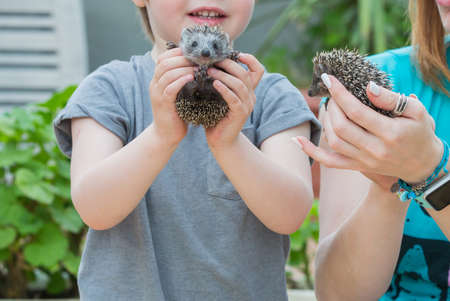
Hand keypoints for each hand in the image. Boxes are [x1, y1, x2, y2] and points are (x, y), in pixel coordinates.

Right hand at [149, 48, 194, 146]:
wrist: (166, 135)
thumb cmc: (176, 114)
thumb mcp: (178, 94)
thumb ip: (181, 81)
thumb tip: (196, 67)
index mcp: (158, 80)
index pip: (163, 58)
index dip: (177, 52)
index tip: (193, 52)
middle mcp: (154, 84)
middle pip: (164, 62)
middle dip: (182, 58)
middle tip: (198, 59)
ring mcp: (157, 93)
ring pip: (167, 72)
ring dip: (184, 67)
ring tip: (198, 67)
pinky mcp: (163, 103)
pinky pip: (170, 88)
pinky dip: (181, 80)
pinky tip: (191, 78)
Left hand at [204, 53, 263, 148]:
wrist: (220, 140)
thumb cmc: (217, 117)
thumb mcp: (220, 96)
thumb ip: (221, 82)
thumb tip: (209, 63)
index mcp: (248, 90)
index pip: (258, 70)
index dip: (250, 59)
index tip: (235, 53)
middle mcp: (251, 96)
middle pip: (245, 73)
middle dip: (229, 64)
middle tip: (213, 61)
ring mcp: (247, 105)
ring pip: (239, 84)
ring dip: (223, 75)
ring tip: (209, 71)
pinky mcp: (240, 113)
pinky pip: (233, 98)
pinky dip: (224, 89)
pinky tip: (214, 84)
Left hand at [295, 74, 442, 185]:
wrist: (423, 164)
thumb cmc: (420, 132)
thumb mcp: (416, 111)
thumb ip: (391, 99)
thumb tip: (368, 86)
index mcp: (390, 133)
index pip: (357, 111)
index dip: (340, 93)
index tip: (330, 78)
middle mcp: (375, 150)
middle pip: (341, 126)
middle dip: (332, 106)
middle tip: (333, 93)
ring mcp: (364, 161)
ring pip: (334, 142)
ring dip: (325, 121)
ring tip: (328, 106)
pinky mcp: (357, 167)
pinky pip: (330, 162)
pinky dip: (312, 152)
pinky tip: (298, 140)